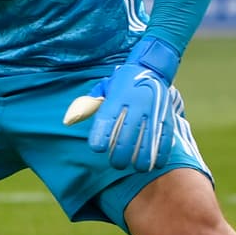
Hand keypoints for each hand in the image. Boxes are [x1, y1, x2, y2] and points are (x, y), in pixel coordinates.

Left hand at [64, 38, 181, 171]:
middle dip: (120, 155)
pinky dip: (160, 154)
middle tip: (116, 163)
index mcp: (118, 96)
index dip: (100, 137)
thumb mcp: (104, 87)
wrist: (153, 67)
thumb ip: (87, 104)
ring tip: (135, 167)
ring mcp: (154, 110)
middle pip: (126, 136)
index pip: (106, 120)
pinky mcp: (167, 115)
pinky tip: (153, 164)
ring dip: (140, 159)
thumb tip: (68, 121)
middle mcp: (136, 103)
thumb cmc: (123, 83)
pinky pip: (165, 139)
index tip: (97, 149)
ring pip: (147, 141)